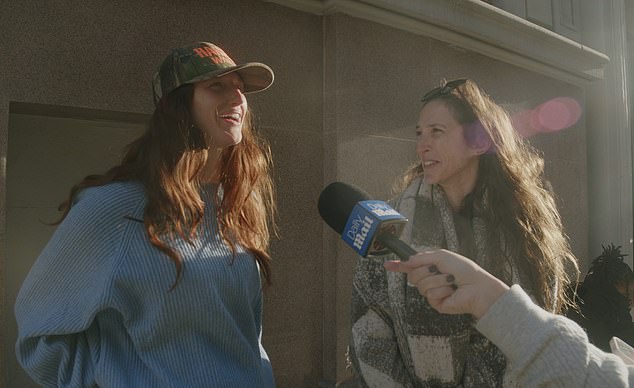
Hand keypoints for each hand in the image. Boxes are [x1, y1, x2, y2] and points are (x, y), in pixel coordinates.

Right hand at [383, 249, 508, 318]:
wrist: (477, 287)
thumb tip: (407, 261)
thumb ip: (422, 257)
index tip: (387, 265)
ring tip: (450, 281)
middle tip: (438, 270)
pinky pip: (430, 295)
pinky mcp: (436, 304)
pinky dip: (442, 290)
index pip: (410, 267)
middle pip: (413, 276)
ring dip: (437, 280)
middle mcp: (430, 279)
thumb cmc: (464, 270)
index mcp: (431, 267)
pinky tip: (451, 291)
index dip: (399, 266)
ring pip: (421, 285)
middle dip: (425, 271)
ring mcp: (433, 292)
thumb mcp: (441, 256)